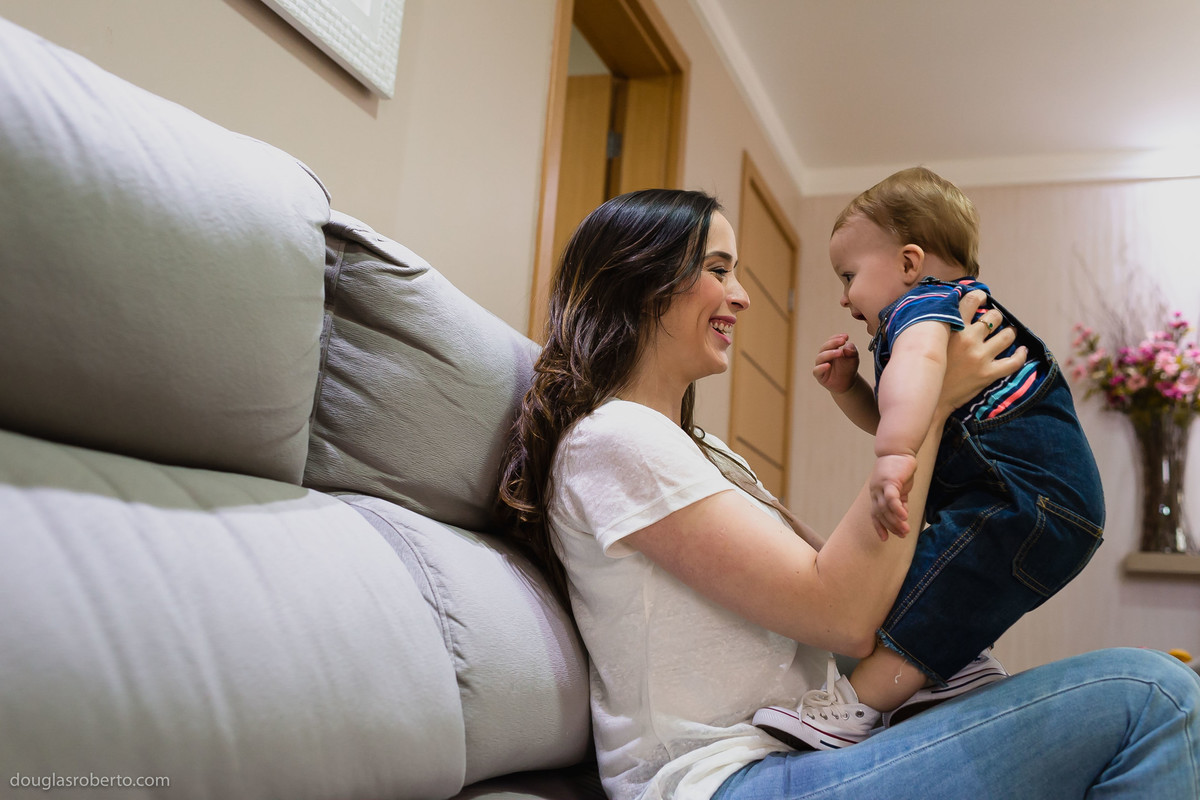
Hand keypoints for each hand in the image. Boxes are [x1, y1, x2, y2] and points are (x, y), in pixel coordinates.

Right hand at [813, 333, 860, 394]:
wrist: (847, 383)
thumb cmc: (848, 368)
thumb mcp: (854, 358)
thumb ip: (852, 351)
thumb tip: (847, 346)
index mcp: (831, 349)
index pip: (831, 340)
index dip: (837, 337)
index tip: (846, 337)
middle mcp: (824, 356)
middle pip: (824, 347)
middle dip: (833, 343)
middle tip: (842, 341)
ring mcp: (820, 365)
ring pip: (820, 357)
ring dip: (829, 353)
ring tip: (840, 353)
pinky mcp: (819, 375)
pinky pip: (816, 370)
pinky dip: (821, 367)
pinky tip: (828, 365)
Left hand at [869, 453, 916, 539]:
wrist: (898, 450)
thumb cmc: (899, 469)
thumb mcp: (899, 488)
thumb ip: (900, 501)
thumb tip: (903, 516)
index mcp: (876, 494)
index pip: (875, 514)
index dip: (879, 527)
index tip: (885, 539)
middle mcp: (875, 492)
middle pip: (880, 514)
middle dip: (891, 526)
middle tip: (903, 535)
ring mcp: (880, 486)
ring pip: (885, 508)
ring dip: (895, 521)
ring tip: (906, 530)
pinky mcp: (889, 481)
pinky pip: (891, 498)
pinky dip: (896, 509)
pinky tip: (904, 517)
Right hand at [940, 291, 1026, 413]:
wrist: (928, 397)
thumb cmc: (927, 368)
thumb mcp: (929, 341)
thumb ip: (939, 325)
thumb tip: (946, 308)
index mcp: (952, 328)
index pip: (971, 300)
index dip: (979, 296)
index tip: (981, 299)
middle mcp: (968, 339)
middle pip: (994, 317)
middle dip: (995, 318)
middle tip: (993, 323)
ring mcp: (980, 357)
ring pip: (1008, 335)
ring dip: (1009, 333)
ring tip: (1006, 335)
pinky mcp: (988, 374)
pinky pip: (1014, 362)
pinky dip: (1021, 355)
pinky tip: (1021, 351)